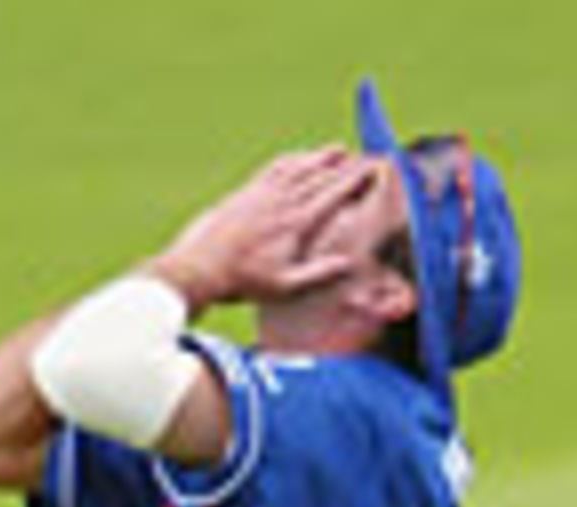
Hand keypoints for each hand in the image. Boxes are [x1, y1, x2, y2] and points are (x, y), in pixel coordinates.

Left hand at [151, 146, 377, 313]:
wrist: (203, 265)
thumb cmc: (244, 280)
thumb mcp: (285, 286)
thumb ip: (318, 273)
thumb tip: (347, 264)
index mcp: (297, 223)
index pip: (333, 193)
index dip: (355, 179)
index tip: (374, 169)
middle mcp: (283, 201)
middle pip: (321, 175)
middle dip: (346, 164)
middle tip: (364, 157)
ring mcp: (265, 192)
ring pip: (300, 166)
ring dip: (321, 157)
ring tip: (339, 149)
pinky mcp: (249, 191)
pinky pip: (276, 168)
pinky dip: (292, 160)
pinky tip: (300, 157)